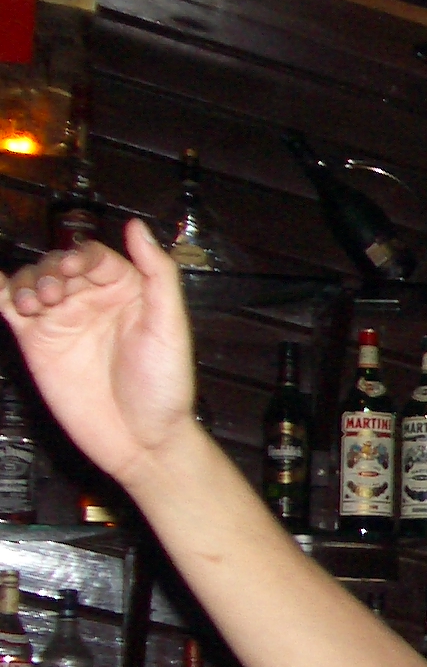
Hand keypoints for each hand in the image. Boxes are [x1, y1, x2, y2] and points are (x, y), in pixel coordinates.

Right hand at [0, 220, 198, 487]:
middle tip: (54, 295)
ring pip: (32, 282)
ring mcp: (62, 321)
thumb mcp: (170, 325)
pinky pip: (9, 307)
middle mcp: (92, 301)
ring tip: (36, 304)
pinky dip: (0, 291)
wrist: (142, 439)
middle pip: (58, 265)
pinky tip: (0, 288)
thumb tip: (137, 226)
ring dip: (28, 283)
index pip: (94, 256)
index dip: (80, 257)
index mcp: (127, 290)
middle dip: (51, 271)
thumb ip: (157, 273)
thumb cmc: (165, 386)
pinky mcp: (37, 343)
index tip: (75, 271)